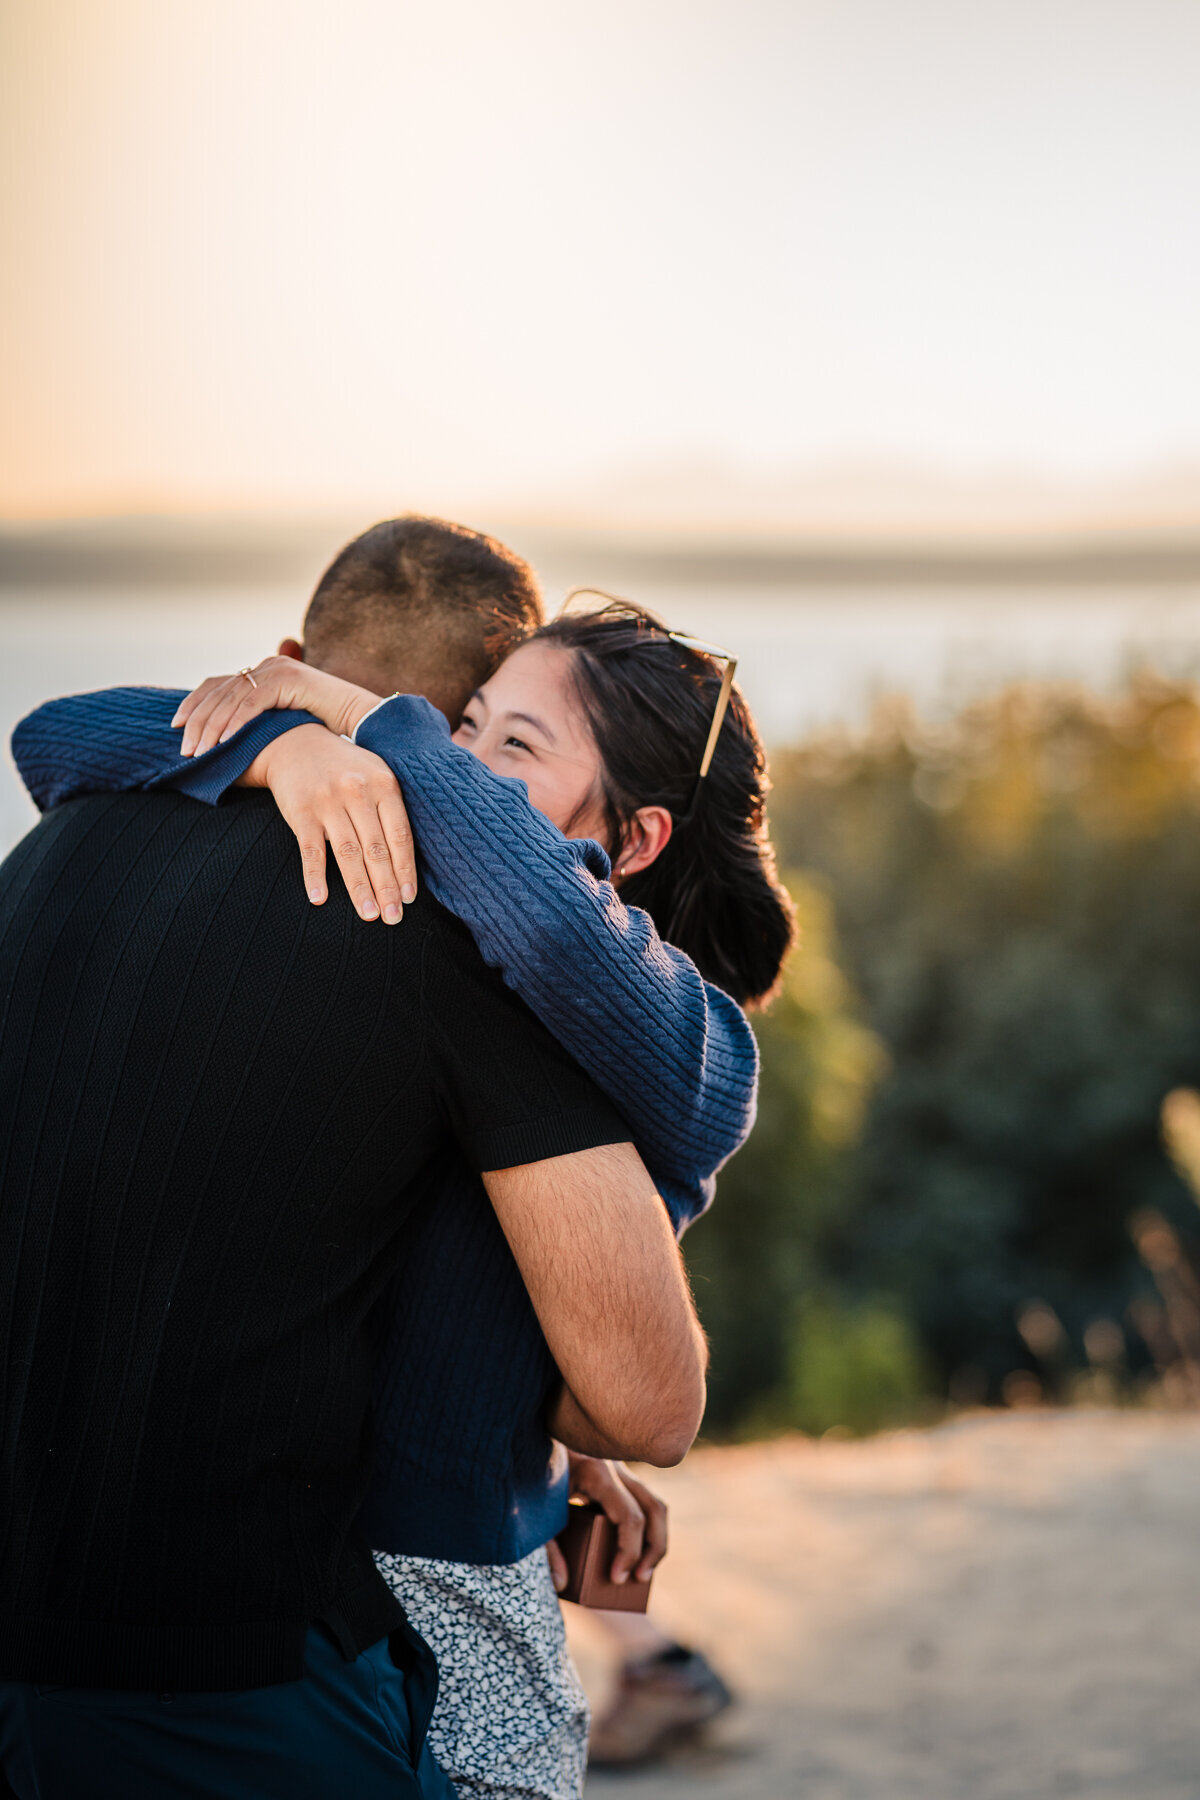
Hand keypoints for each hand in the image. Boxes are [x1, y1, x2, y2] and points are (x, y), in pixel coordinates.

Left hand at [172, 657, 381, 755]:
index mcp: (260, 674)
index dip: (192, 705)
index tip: (176, 727)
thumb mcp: (282, 724)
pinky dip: (236, 722)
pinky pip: (253, 702)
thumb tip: (230, 744)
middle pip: (217, 691)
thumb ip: (258, 725)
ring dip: (212, 727)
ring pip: (231, 698)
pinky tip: (224, 742)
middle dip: (196, 721)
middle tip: (184, 749)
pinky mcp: (288, 679)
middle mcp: (265, 667)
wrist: (363, 719)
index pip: (215, 685)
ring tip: (200, 750)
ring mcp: (277, 670)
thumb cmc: (324, 728)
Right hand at [248, 725, 416, 922]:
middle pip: (377, 849)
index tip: (410, 897)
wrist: (296, 743)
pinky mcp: (301, 811)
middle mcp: (357, 792)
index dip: (406, 869)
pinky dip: (314, 876)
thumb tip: (408, 859)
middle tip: (394, 917)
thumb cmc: (345, 767)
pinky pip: (310, 850)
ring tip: (369, 915)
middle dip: (387, 887)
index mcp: (384, 784)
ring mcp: (328, 802)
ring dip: (359, 888)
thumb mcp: (376, 774)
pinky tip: (319, 898)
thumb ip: (391, 808)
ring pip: (348, 853)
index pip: (400, 835)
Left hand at [545, 1452, 667, 1593]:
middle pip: (654, 1509)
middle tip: (639, 1579)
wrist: (530, 1436)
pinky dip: (644, 1525)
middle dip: (654, 1548)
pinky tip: (630, 1547)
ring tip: (641, 1570)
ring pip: (654, 1502)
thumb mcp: (537, 1510)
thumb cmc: (533, 1472)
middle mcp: (616, 1467)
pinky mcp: (616, 1472)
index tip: (617, 1577)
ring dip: (654, 1537)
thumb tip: (561, 1583)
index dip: (630, 1552)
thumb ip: (547, 1547)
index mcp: (598, 1474)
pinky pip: (642, 1499)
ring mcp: (619, 1467)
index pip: (630, 1517)